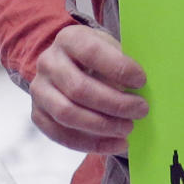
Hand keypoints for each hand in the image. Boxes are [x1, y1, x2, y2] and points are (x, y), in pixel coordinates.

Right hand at [30, 24, 147, 153]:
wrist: (68, 63)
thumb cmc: (98, 55)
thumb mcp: (110, 47)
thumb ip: (123, 62)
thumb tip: (146, 87)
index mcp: (69, 38)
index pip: (92, 52)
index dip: (118, 68)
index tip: (142, 81)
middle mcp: (48, 62)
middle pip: (79, 89)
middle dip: (114, 103)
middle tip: (141, 110)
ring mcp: (39, 90)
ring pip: (68, 114)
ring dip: (102, 126)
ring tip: (129, 129)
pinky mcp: (37, 115)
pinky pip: (61, 135)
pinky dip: (91, 143)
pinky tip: (115, 144)